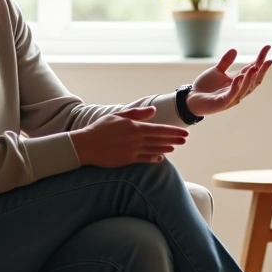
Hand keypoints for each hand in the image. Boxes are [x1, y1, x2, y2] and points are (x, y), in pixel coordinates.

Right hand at [69, 107, 188, 167]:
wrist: (86, 145)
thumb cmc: (100, 128)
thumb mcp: (118, 116)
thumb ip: (137, 114)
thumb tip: (153, 111)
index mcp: (135, 127)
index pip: (159, 129)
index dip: (173, 131)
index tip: (184, 132)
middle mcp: (136, 140)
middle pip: (160, 140)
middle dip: (174, 139)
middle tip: (185, 139)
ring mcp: (132, 151)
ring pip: (154, 150)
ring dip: (166, 148)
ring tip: (175, 147)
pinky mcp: (127, 160)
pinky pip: (145, 159)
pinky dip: (154, 158)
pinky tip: (161, 158)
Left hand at [186, 45, 271, 116]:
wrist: (191, 99)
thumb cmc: (204, 87)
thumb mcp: (216, 71)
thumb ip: (226, 62)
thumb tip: (234, 49)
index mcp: (238, 82)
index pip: (253, 70)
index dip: (260, 60)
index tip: (267, 47)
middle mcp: (238, 90)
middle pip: (254, 81)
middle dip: (261, 71)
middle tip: (267, 60)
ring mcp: (231, 97)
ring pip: (245, 88)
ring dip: (250, 78)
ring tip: (254, 67)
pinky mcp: (222, 103)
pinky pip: (232, 95)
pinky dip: (236, 86)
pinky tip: (239, 77)